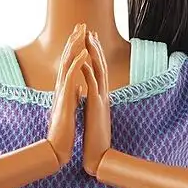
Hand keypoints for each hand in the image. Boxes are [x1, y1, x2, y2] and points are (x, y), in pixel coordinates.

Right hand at [44, 22, 91, 168]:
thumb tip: (77, 86)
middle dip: (74, 40)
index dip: (75, 48)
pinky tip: (83, 52)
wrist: (57, 148)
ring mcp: (61, 92)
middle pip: (67, 58)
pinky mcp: (64, 99)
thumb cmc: (64, 131)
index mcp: (64, 89)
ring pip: (67, 63)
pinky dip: (77, 63)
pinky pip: (71, 77)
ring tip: (82, 32)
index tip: (82, 35)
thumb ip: (72, 95)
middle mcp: (60, 87)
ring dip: (75, 46)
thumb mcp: (70, 109)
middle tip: (82, 24)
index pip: (69, 64)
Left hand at [80, 29, 111, 175]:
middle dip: (95, 48)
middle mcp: (103, 96)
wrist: (100, 156)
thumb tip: (89, 98)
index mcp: (101, 98)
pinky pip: (93, 85)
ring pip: (99, 72)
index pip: (99, 72)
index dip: (95, 56)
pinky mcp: (96, 108)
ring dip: (93, 54)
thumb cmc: (95, 140)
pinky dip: (88, 71)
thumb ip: (92, 105)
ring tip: (88, 38)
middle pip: (101, 66)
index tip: (89, 42)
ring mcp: (101, 101)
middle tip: (90, 31)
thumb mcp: (93, 117)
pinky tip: (84, 60)